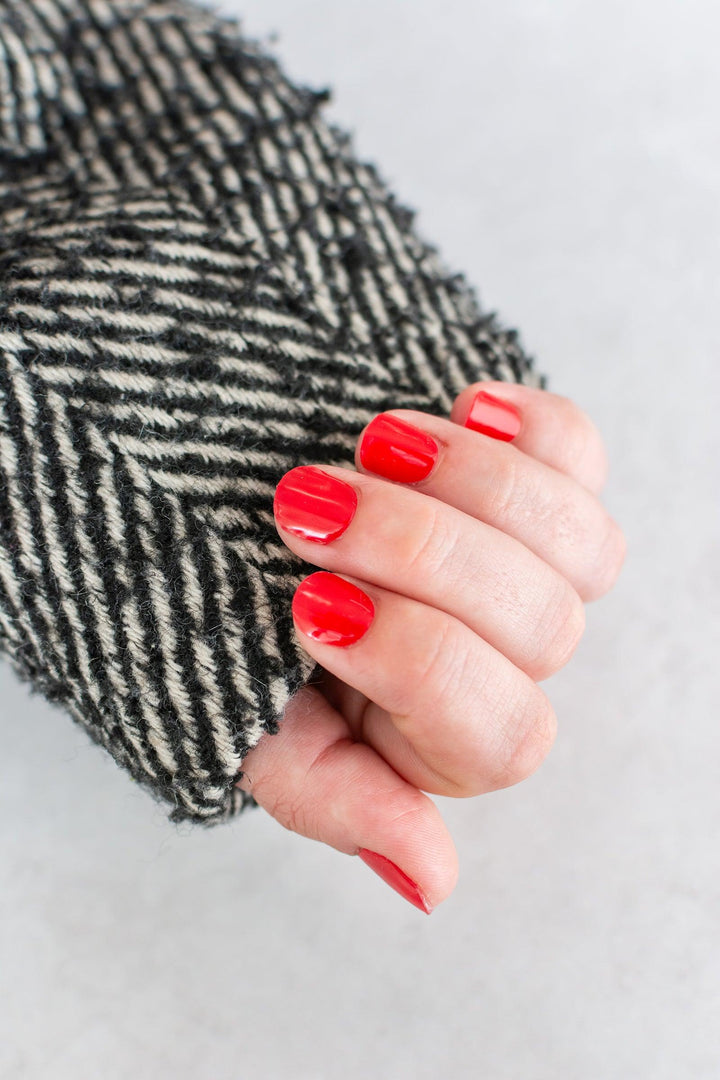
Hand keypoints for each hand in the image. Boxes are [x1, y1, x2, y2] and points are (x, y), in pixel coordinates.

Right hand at [235, 383, 625, 911]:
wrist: (191, 504)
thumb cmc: (215, 623)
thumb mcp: (246, 722)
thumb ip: (331, 797)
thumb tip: (431, 884)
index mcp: (443, 735)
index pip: (494, 734)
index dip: (414, 661)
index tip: (310, 599)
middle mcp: (500, 656)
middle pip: (542, 631)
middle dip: (423, 556)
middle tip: (306, 501)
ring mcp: (523, 563)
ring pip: (580, 548)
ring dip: (475, 488)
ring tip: (372, 443)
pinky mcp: (527, 474)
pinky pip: (578, 453)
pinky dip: (534, 427)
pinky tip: (466, 406)